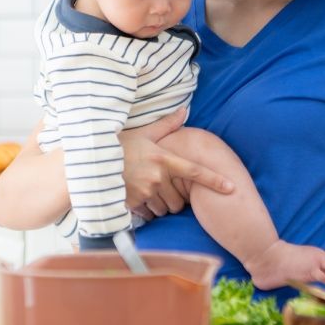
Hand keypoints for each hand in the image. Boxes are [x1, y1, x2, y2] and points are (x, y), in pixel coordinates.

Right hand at [119, 109, 233, 218]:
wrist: (92, 160)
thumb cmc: (119, 145)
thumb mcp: (143, 133)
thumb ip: (166, 125)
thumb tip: (184, 110)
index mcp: (163, 159)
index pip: (194, 171)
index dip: (215, 180)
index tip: (231, 188)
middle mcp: (157, 177)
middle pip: (179, 199)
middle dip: (175, 199)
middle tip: (163, 190)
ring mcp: (145, 191)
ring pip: (164, 209)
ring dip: (161, 206)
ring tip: (148, 193)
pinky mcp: (133, 203)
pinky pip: (149, 214)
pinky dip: (147, 211)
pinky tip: (137, 200)